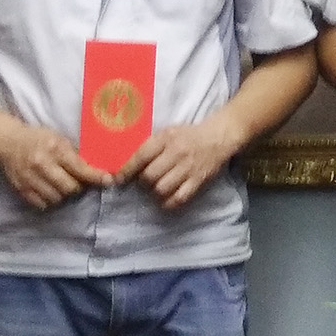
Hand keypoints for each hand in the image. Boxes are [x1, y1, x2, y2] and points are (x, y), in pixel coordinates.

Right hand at [0, 117, 111, 208]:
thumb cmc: (37, 139)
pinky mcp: (22, 190)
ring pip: (57, 198)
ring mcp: (31, 179)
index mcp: (54, 149)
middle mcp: (42, 165)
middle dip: (78, 187)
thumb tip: (96, 169)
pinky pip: (43, 204)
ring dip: (63, 194)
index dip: (96, 177)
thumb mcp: (58, 139)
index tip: (108, 181)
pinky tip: (50, 190)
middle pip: (70, 188)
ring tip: (61, 184)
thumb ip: (74, 154)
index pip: (80, 168)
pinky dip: (50, 200)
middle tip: (77, 181)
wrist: (7, 143)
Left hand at [121, 116, 244, 209]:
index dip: (126, 170)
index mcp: (166, 139)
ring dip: (155, 192)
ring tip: (155, 189)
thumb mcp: (167, 133)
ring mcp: (188, 169)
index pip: (141, 156)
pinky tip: (166, 199)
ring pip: (162, 189)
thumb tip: (127, 163)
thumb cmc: (188, 135)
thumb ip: (150, 146)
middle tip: (143, 182)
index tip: (118, 180)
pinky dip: (169, 202)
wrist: (217, 137)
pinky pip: (179, 198)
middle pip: (150, 176)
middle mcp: (176, 153)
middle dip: (142, 182)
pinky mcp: (198, 181)